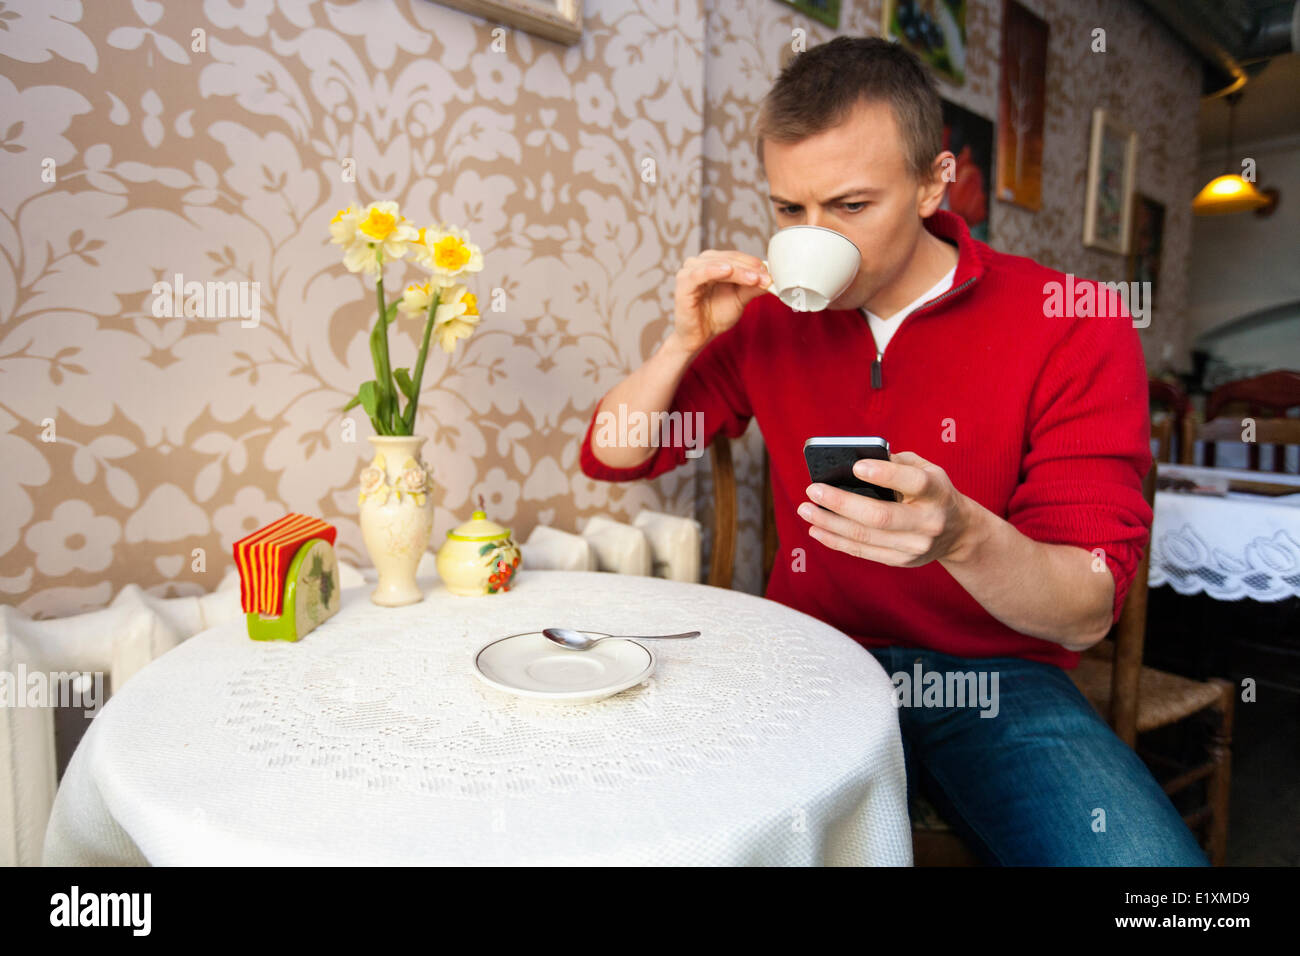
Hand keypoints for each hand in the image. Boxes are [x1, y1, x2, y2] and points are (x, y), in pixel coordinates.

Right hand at [671, 251, 771, 353]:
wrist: (698, 336)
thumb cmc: (716, 315)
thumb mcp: (740, 299)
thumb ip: (753, 287)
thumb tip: (771, 278)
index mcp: (714, 263)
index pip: (737, 257)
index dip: (754, 264)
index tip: (770, 273)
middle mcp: (701, 263)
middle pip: (729, 259)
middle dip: (749, 268)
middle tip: (765, 277)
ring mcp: (690, 271)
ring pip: (717, 263)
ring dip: (738, 270)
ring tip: (753, 278)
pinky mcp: (683, 283)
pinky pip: (699, 273)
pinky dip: (714, 270)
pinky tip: (728, 271)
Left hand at [796, 451, 981, 566]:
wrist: (957, 532)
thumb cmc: (930, 491)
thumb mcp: (925, 469)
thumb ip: (895, 463)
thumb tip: (851, 463)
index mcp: (936, 491)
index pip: (913, 482)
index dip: (884, 475)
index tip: (856, 467)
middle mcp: (928, 521)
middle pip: (880, 516)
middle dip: (842, 503)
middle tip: (812, 490)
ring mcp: (914, 546)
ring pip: (865, 537)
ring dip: (829, 523)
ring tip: (805, 509)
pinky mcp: (901, 561)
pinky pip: (862, 551)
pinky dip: (835, 540)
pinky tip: (816, 528)